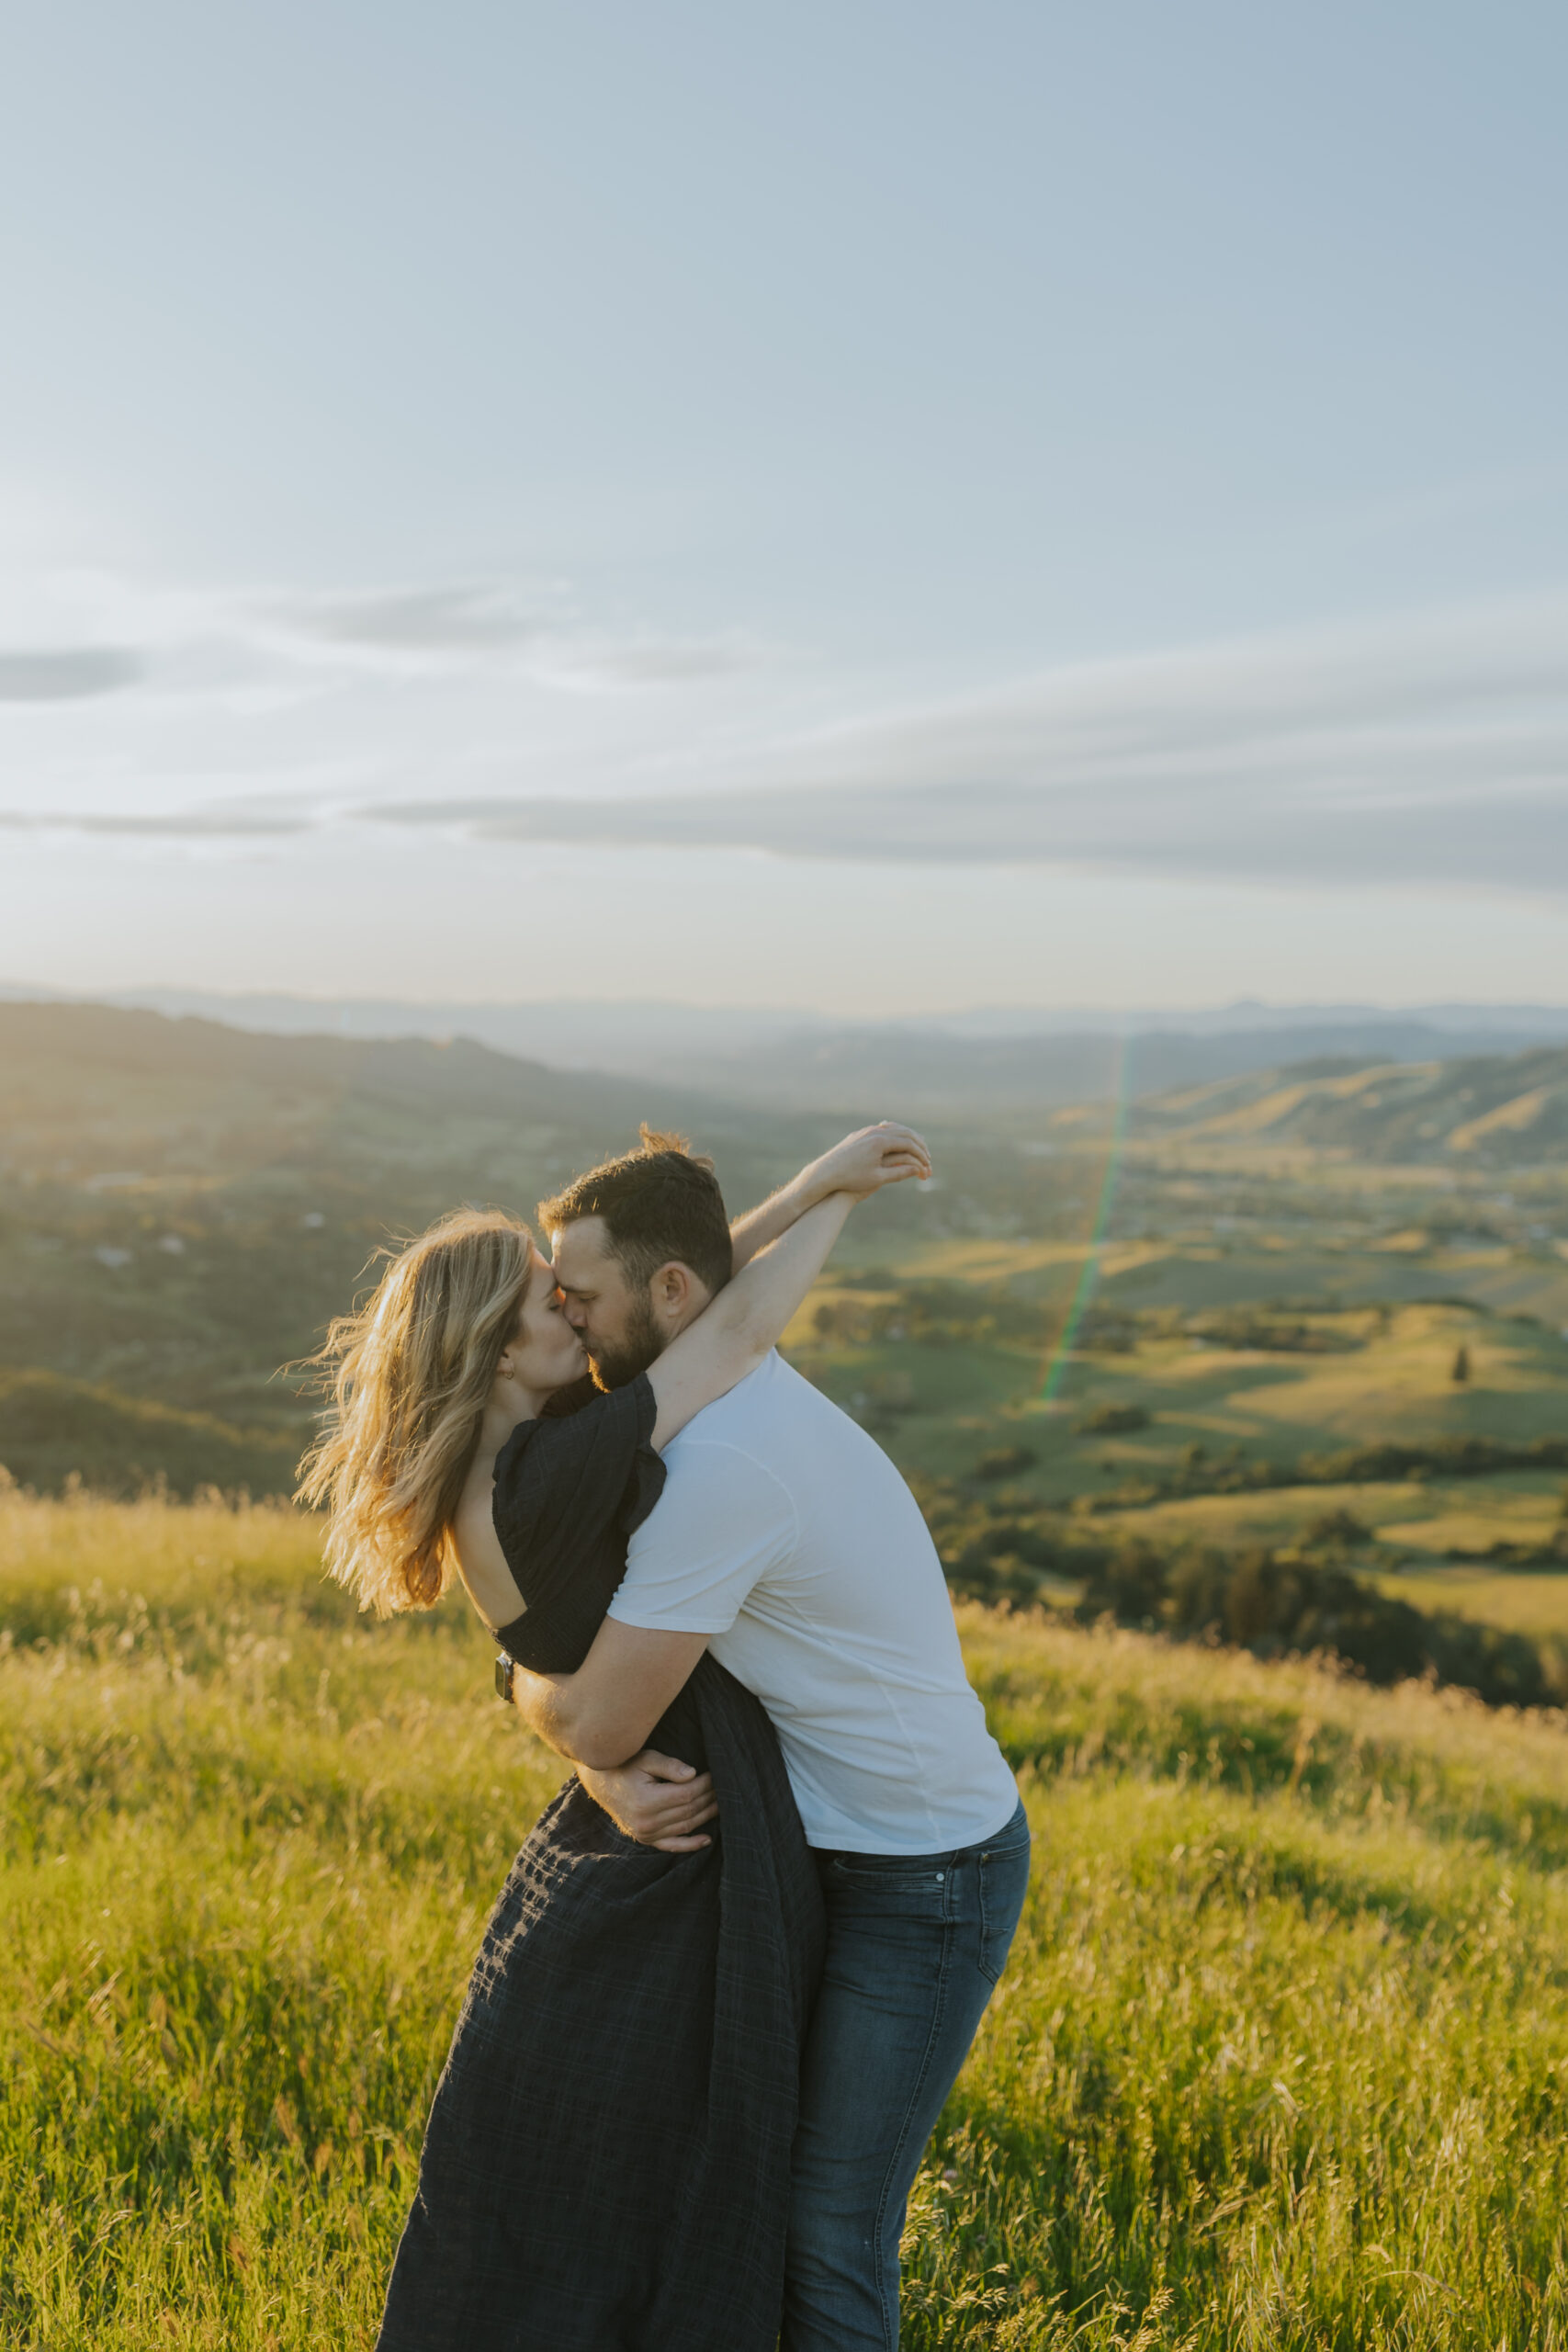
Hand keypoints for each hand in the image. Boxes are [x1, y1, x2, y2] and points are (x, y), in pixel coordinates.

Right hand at [576, 1750, 718, 1850]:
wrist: (602, 1784)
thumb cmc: (626, 1766)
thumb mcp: (646, 1759)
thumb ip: (670, 1765)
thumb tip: (693, 1775)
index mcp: (646, 1801)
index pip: (687, 1794)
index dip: (705, 1784)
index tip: (715, 1774)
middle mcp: (646, 1822)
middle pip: (689, 1810)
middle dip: (709, 1797)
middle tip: (722, 1785)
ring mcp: (646, 1834)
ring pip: (686, 1826)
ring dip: (706, 1815)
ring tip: (720, 1803)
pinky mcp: (646, 1839)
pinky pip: (673, 1846)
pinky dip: (691, 1844)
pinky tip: (707, 1839)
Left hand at [807, 1123, 931, 1201]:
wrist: (825, 1173)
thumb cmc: (851, 1179)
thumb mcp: (878, 1179)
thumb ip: (899, 1173)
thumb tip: (918, 1170)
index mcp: (880, 1141)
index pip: (908, 1143)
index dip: (921, 1154)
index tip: (927, 1163)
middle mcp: (874, 1132)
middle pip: (904, 1132)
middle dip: (918, 1144)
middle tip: (927, 1155)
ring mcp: (866, 1131)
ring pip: (893, 1128)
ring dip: (907, 1137)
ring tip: (916, 1147)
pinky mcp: (860, 1134)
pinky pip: (882, 1129)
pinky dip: (895, 1134)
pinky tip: (898, 1142)